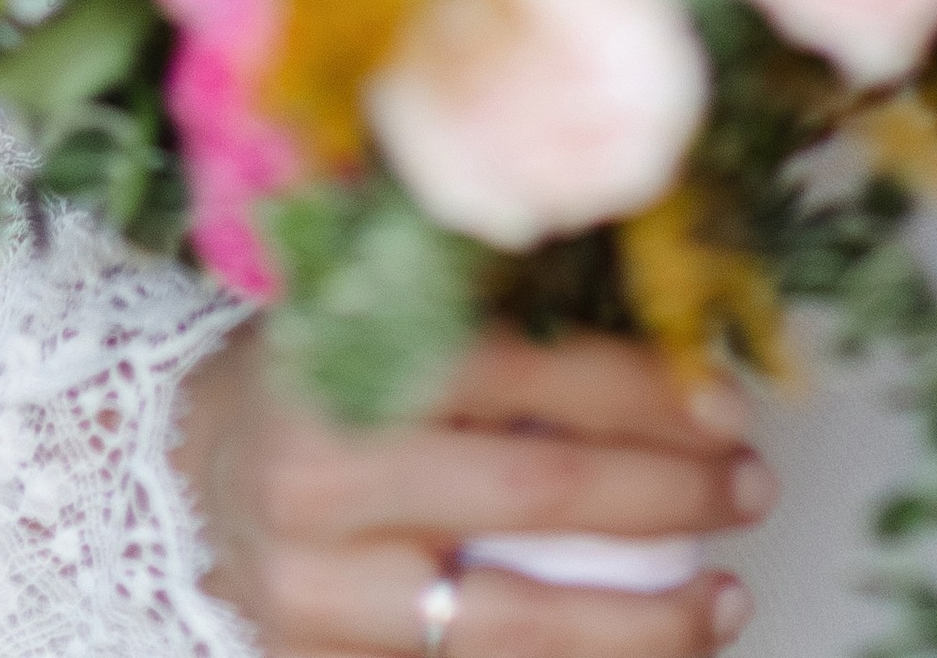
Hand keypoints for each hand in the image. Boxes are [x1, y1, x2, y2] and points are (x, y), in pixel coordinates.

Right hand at [177, 321, 769, 656]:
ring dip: (642, 623)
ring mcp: (320, 595)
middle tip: (749, 490)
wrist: (187, 474)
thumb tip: (681, 354)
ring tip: (725, 602)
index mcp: (348, 363)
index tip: (727, 405)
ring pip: (514, 626)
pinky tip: (643, 650)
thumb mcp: (390, 313)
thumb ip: (508, 324)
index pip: (530, 375)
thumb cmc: (320, 377)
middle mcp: (325, 482)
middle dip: (667, 497)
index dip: (645, 390)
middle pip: (535, 495)